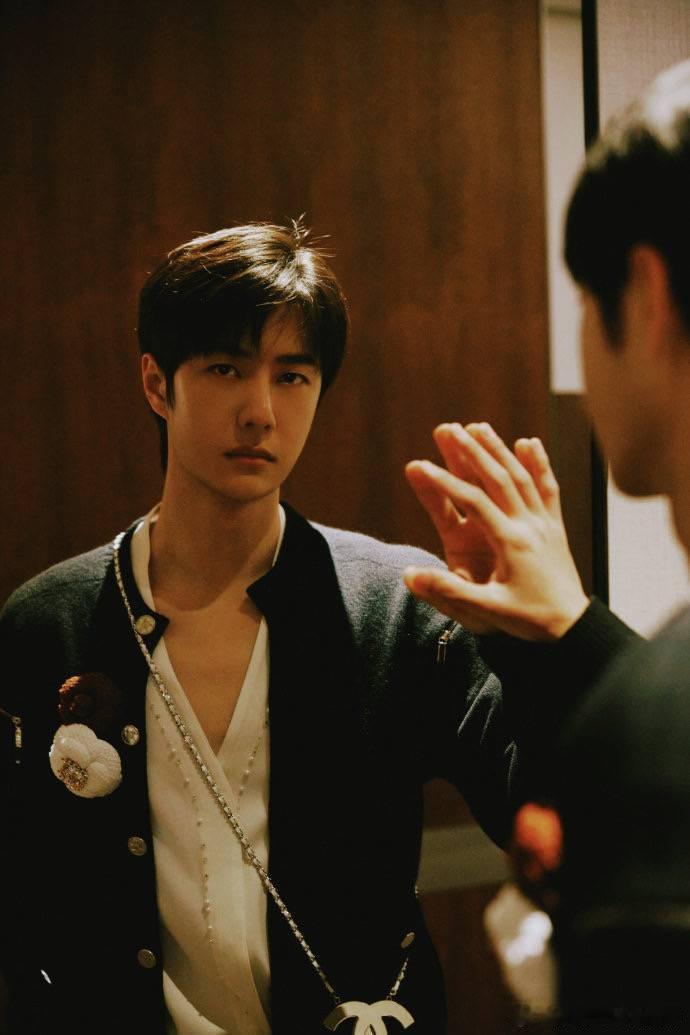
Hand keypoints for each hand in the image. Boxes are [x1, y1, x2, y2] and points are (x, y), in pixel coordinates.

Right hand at [404, 423, 588, 639]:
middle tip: (449, 428)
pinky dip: (539, 464)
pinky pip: (548, 488)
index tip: (420, 464)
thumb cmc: (530, 621)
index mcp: (511, 543)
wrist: (572, 630)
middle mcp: (529, 527)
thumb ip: (448, 591)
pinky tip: (530, 443)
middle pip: (498, 479)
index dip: (444, 481)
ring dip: (499, 449)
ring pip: (521, 477)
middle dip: (472, 451)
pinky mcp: (555, 527)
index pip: (473, 502)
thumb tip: (410, 575)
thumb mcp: (487, 612)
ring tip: (479, 427)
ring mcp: (544, 524)